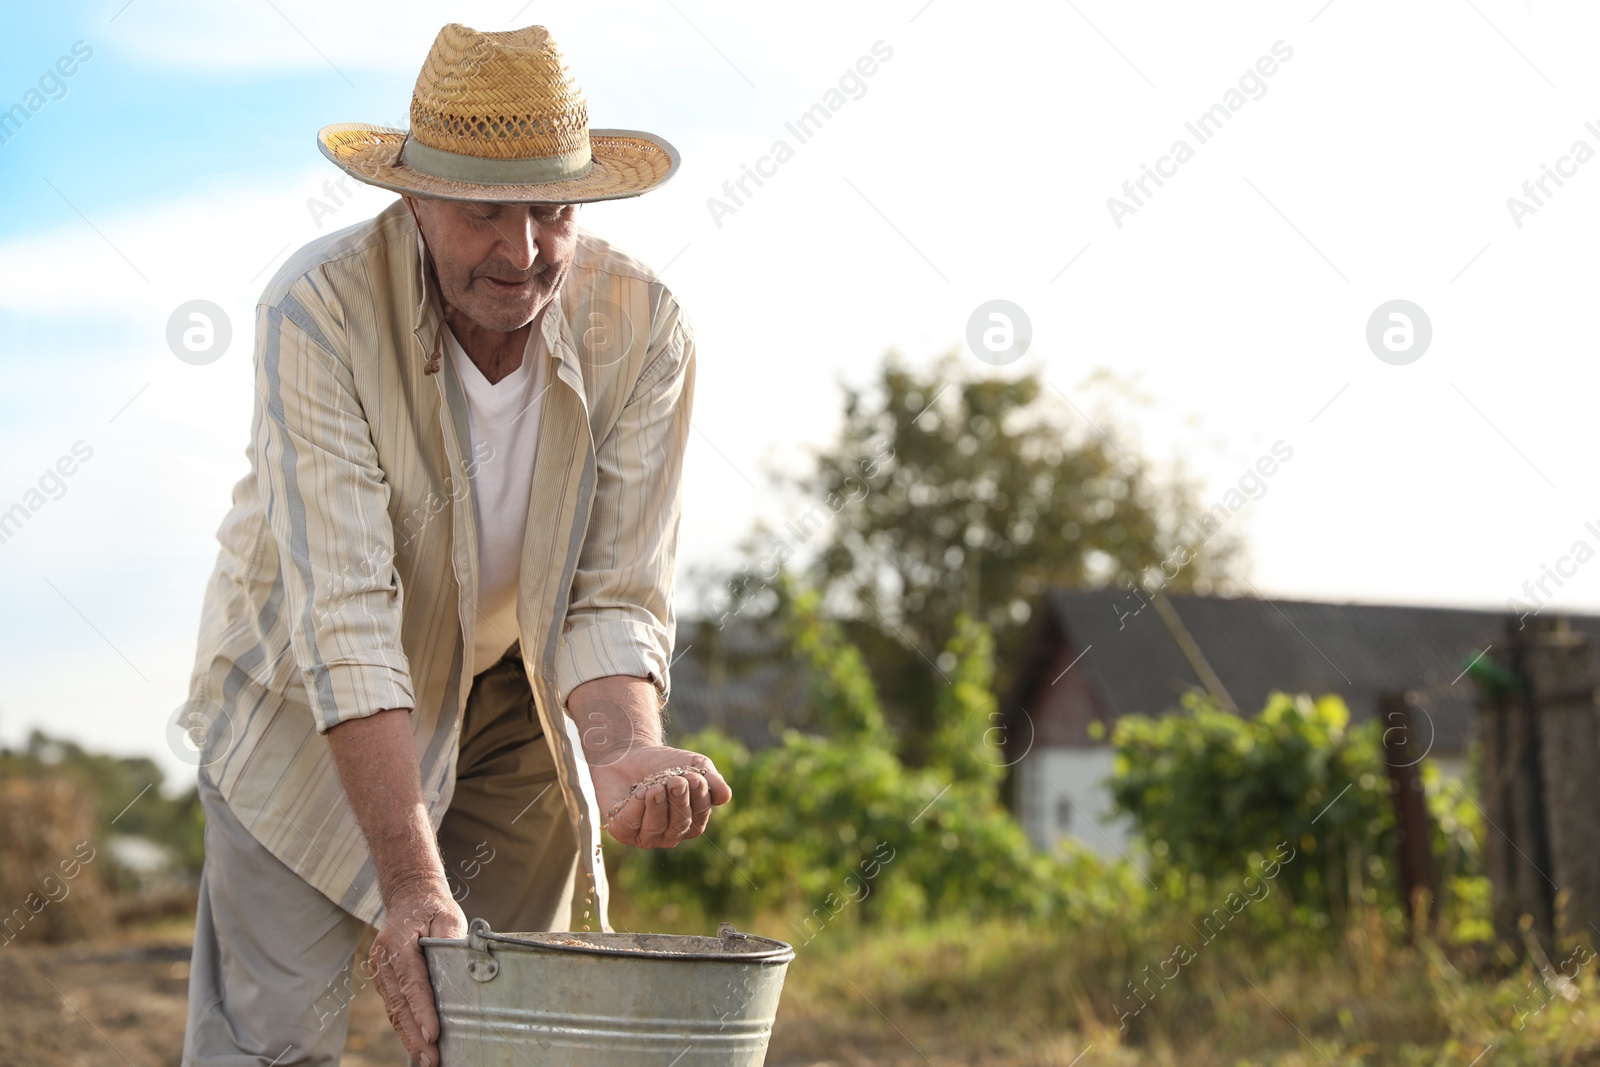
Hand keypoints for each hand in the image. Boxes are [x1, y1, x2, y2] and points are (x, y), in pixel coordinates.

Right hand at [370, 880, 467, 1066]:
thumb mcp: (446, 914)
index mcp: (397, 943)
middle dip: (415, 1035)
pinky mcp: (384, 980)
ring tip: (426, 1060)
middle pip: (399, 1004)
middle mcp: (383, 960)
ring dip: (409, 1037)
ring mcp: (380, 972)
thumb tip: (465, 961)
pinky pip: (394, 1007)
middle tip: (431, 1059)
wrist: (408, 897)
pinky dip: (405, 1027)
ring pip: (394, 1011)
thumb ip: (451, 938)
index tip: (433, 1034)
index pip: (412, 983)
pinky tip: (417, 1044)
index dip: (422, 1010)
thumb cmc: (431, 907)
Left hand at [591, 744, 731, 847]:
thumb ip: (712, 780)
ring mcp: (646, 835)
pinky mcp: (622, 831)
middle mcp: (670, 834)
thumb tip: (725, 796)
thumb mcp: (694, 765)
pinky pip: (630, 826)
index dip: (699, 798)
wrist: (629, 753)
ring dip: (657, 805)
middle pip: (679, 825)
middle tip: (676, 780)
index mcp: (691, 821)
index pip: (699, 816)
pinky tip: (638, 791)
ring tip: (655, 785)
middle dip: (679, 802)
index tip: (695, 777)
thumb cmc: (664, 763)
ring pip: (655, 829)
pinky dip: (636, 807)